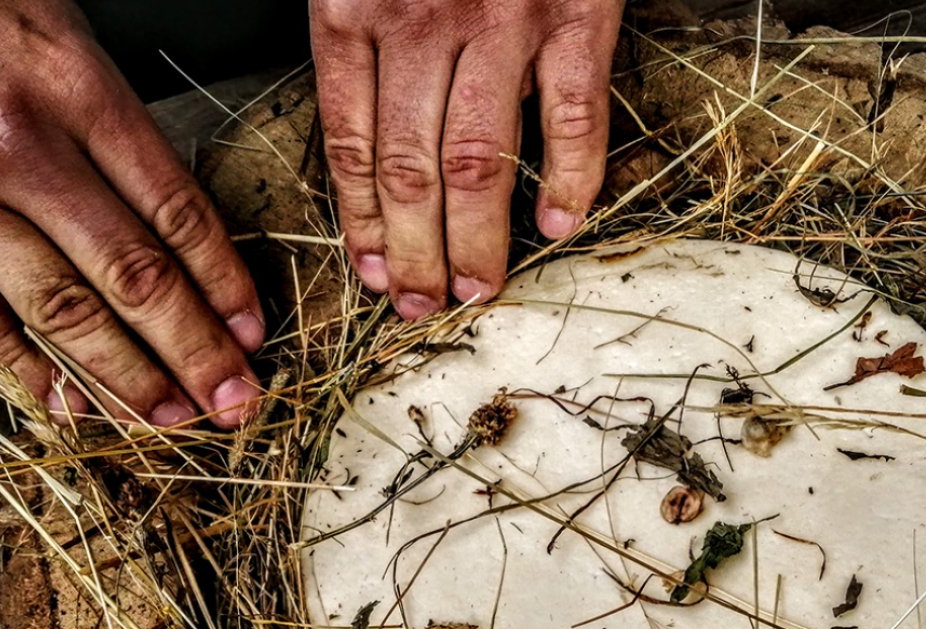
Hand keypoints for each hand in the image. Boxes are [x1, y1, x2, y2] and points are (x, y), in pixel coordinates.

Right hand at [0, 0, 264, 426]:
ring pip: (59, 311)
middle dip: (196, 353)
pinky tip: (71, 405)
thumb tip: (176, 230)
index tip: (253, 334)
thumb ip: (113, 123)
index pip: (176, 212)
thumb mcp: (54, 29)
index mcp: (72, 84)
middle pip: (131, 276)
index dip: (225, 286)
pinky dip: (26, 370)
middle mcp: (14, 143)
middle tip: (234, 403)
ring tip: (170, 418)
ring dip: (127, 379)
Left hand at [310, 0, 624, 318]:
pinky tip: (557, 224)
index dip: (362, 221)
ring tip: (477, 289)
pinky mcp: (574, 17)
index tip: (374, 273)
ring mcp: (503, 21)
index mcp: (354, 8)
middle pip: (411, 168)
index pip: (351, 142)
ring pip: (478, 159)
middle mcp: (423, 22)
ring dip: (476, 239)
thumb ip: (366, 45)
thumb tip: (369, 154)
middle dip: (415, 252)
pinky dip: (569, 178)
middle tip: (422, 302)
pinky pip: (572, 115)